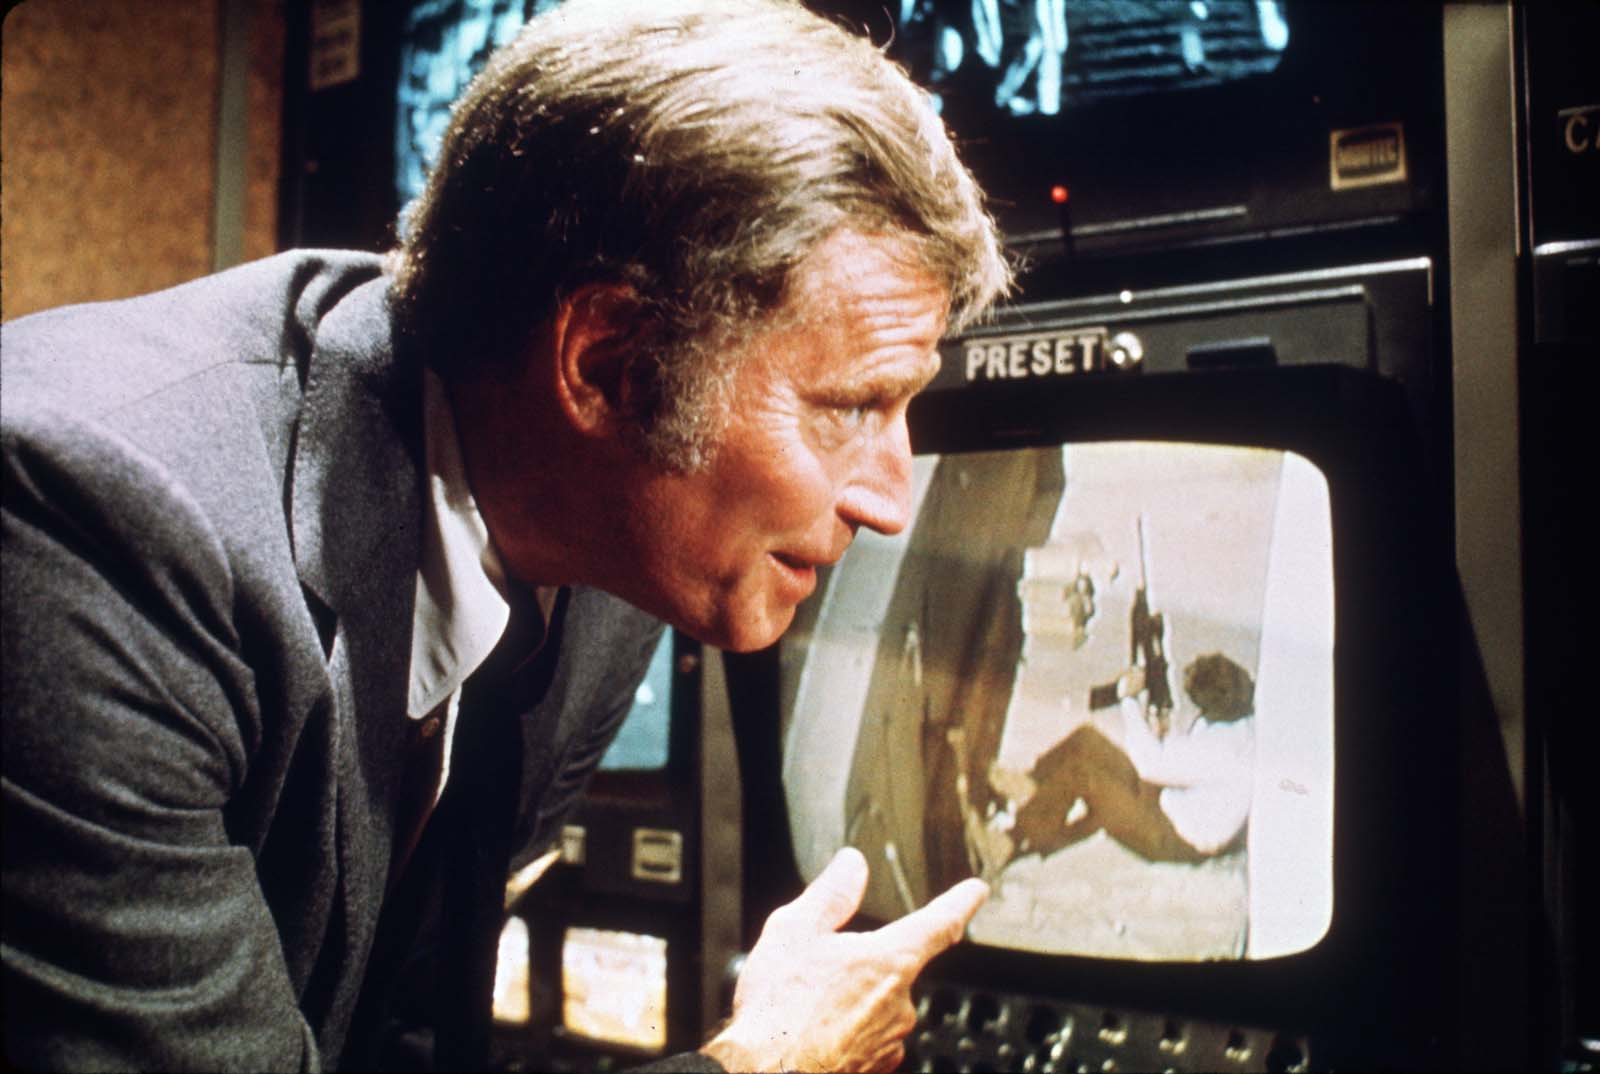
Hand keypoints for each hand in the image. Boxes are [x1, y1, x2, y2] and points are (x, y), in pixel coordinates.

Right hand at [705, 847, 987, 1071]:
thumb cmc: (778, 1011)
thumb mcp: (794, 932)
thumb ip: (831, 895)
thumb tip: (853, 865)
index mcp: (890, 962)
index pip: (939, 923)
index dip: (960, 903)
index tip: (977, 892)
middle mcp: (901, 1004)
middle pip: (891, 969)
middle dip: (859, 966)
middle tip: (814, 974)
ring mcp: (890, 1042)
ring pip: (875, 1007)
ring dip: (848, 1003)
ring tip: (803, 1010)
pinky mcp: (874, 1069)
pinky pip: (865, 1041)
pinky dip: (843, 1033)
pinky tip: (810, 1035)